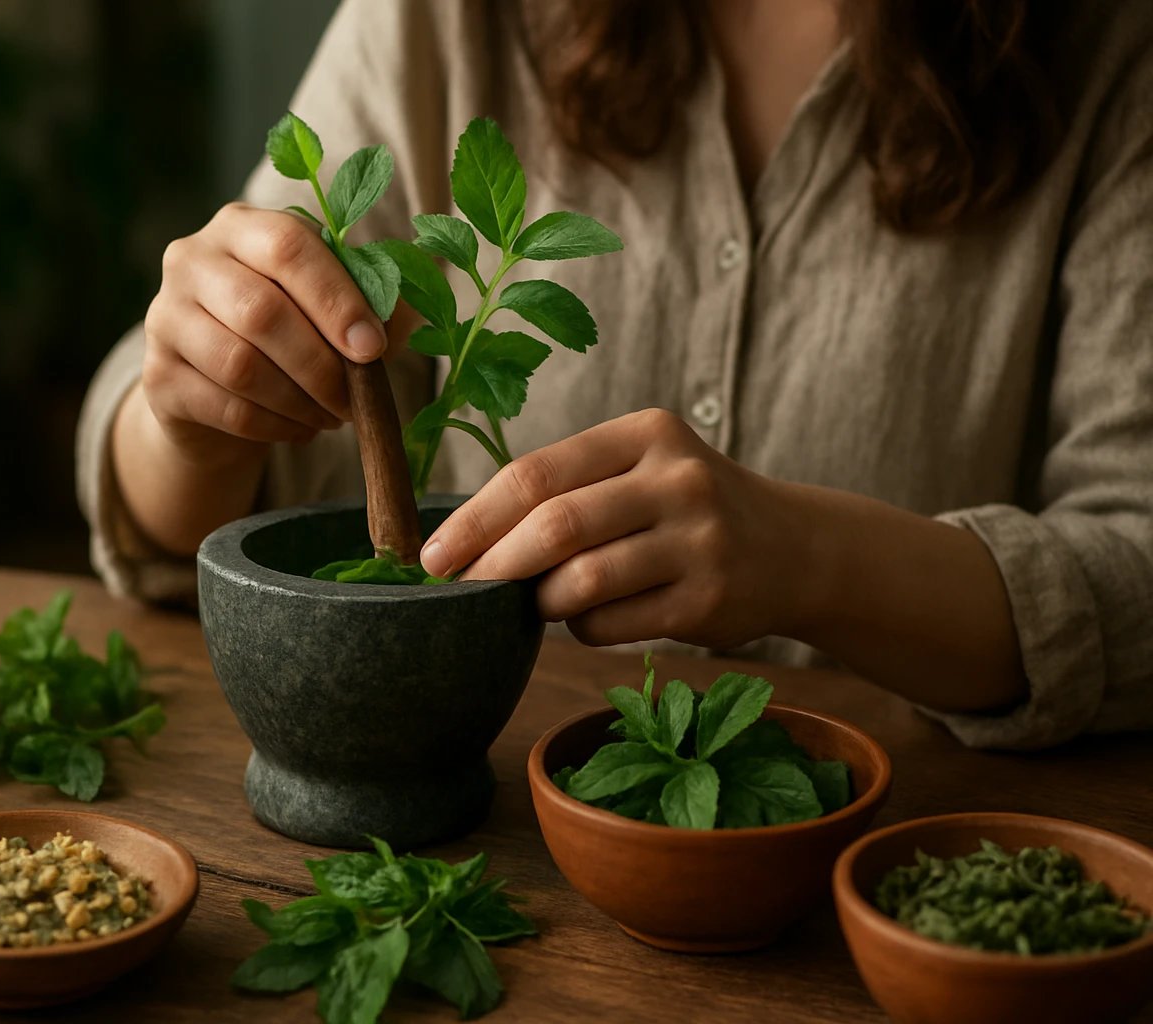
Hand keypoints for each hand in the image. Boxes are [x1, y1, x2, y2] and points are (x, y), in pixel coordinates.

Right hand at [141, 201, 389, 462]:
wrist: (218, 392)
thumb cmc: (293, 334)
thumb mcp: (335, 307)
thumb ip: (376, 296)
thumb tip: (410, 299)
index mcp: (242, 226)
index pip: (288, 246)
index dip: (336, 299)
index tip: (372, 349)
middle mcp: (191, 260)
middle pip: (261, 311)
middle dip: (321, 365)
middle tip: (355, 400)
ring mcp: (165, 317)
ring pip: (241, 366)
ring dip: (301, 401)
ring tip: (332, 417)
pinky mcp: (158, 376)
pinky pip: (226, 407)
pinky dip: (274, 426)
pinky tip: (298, 428)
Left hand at [418, 409, 811, 648]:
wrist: (794, 549)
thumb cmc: (684, 508)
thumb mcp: (639, 468)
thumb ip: (567, 489)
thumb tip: (464, 543)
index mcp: (645, 433)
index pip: (537, 473)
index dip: (474, 517)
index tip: (433, 554)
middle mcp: (677, 478)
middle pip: (556, 526)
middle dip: (493, 564)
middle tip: (459, 590)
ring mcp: (699, 540)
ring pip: (581, 582)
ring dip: (541, 601)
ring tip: (537, 602)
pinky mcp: (708, 600)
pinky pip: (611, 624)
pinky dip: (581, 627)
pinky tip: (588, 617)